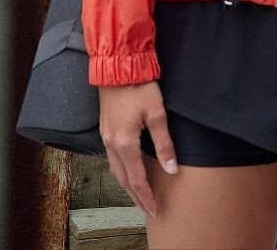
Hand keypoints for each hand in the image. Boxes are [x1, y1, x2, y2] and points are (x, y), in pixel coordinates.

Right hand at [99, 81, 177, 217]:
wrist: (118, 66)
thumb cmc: (139, 87)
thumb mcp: (157, 113)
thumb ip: (164, 143)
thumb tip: (171, 169)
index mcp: (125, 143)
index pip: (137, 179)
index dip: (147, 196)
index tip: (156, 210)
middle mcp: (111, 144)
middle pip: (124, 179)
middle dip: (137, 197)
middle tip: (149, 210)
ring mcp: (106, 136)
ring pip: (116, 170)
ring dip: (128, 186)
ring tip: (139, 196)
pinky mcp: (105, 129)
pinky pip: (111, 159)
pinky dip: (121, 171)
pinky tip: (127, 171)